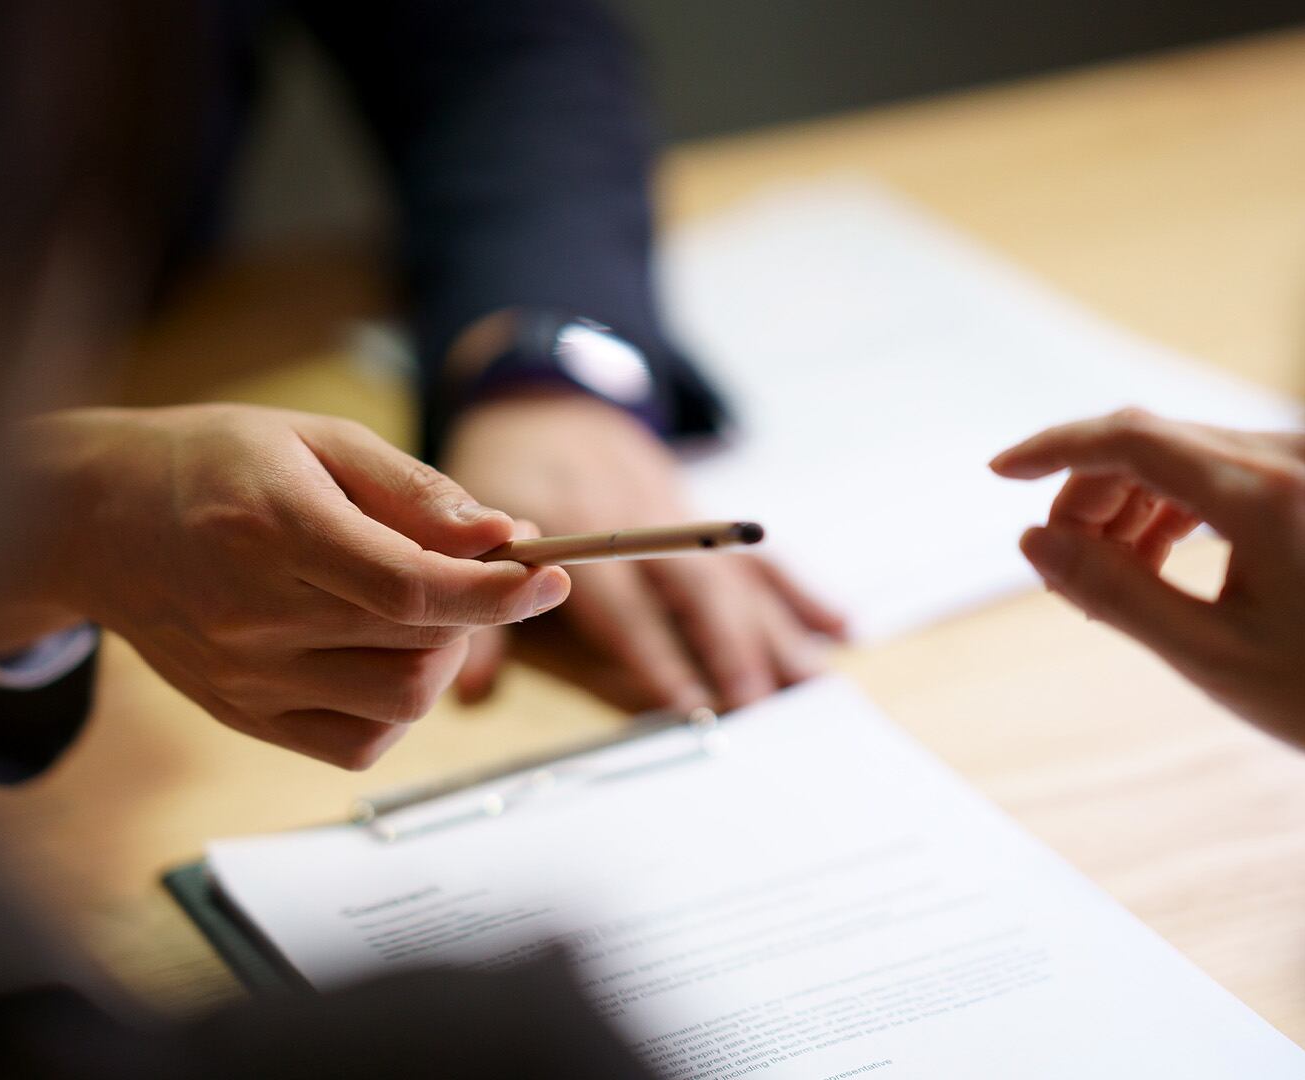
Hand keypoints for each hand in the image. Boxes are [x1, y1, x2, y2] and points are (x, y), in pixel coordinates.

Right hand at [0, 404, 570, 768]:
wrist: (96, 519)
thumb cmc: (213, 463)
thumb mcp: (316, 439)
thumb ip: (414, 490)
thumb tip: (502, 535)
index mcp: (275, 529)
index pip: (410, 587)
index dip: (496, 592)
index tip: (549, 577)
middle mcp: (254, 616)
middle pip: (415, 644)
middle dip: (476, 607)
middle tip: (469, 568)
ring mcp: (247, 678)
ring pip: (398, 703)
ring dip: (441, 658)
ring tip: (417, 607)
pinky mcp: (244, 715)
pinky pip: (357, 743)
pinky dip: (395, 708)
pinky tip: (381, 654)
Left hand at [440, 392, 845, 713]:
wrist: (540, 400)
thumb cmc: (501, 483)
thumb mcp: (465, 541)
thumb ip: (477, 619)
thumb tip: (469, 696)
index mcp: (575, 525)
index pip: (623, 603)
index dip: (654, 655)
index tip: (684, 705)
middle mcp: (637, 517)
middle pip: (694, 590)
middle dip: (728, 650)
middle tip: (756, 706)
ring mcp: (678, 512)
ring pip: (735, 576)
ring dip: (776, 631)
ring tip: (811, 685)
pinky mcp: (701, 510)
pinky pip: (755, 557)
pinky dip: (800, 592)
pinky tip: (839, 627)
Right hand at [990, 408, 1304, 783]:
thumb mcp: (1210, 656)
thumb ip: (1113, 592)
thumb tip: (1034, 542)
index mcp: (1262, 494)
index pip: (1129, 438)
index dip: (1053, 449)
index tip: (998, 473)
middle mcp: (1289, 457)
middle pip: (1149, 441)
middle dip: (1085, 494)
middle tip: (1058, 569)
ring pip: (1180, 454)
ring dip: (1125, 505)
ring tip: (1103, 579)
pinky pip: (1218, 471)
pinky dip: (1169, 508)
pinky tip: (1154, 564)